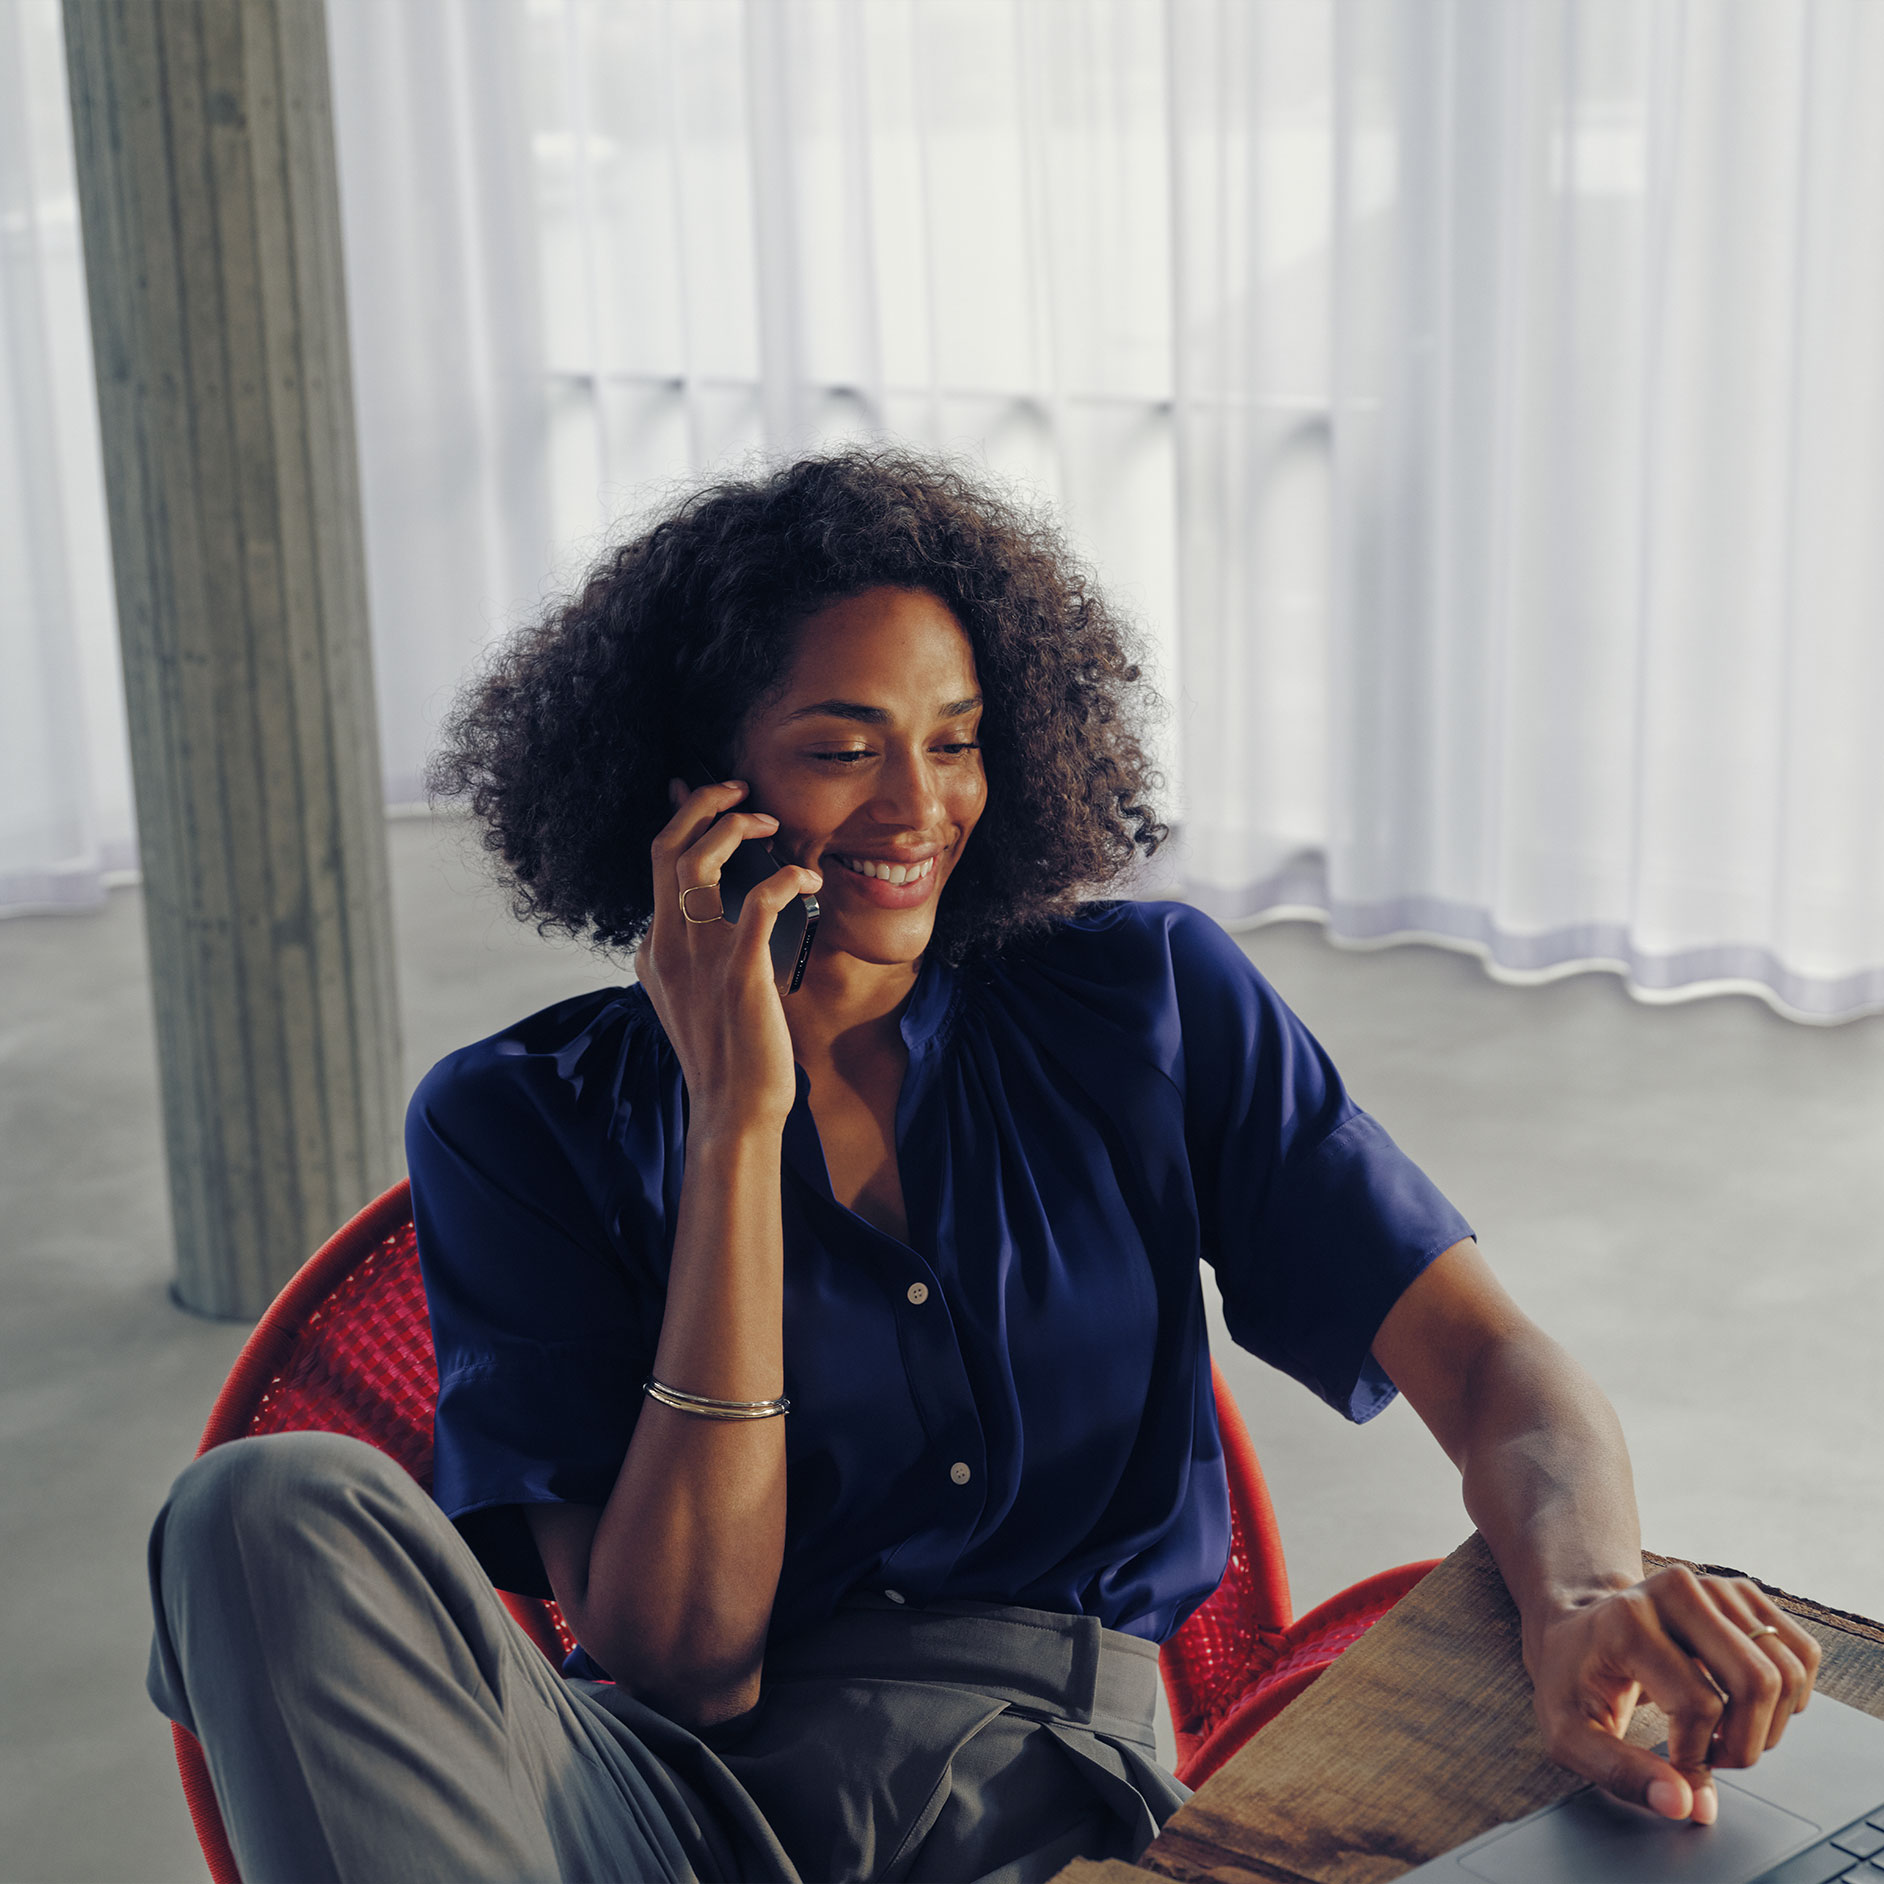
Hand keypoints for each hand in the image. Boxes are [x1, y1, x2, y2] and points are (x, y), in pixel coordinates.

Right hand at [636, 777, 821, 1137]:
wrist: (733, 1111)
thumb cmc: (725, 1057)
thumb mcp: (687, 999)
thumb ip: (684, 959)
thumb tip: (698, 926)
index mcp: (654, 949)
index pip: (658, 863)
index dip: (684, 818)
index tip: (711, 796)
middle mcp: (667, 946)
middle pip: (666, 848)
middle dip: (701, 804)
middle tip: (739, 788)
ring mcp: (699, 959)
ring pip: (698, 864)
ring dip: (734, 828)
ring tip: (769, 821)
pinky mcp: (739, 973)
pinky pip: (755, 904)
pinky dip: (782, 877)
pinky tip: (806, 876)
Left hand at [1526, 1564, 1820, 1822]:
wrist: (1575, 1625)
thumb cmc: (1572, 1678)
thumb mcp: (1569, 1734)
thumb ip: (1622, 1774)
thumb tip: (1687, 1804)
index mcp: (1627, 1619)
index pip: (1698, 1704)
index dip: (1696, 1755)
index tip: (1676, 1766)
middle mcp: (1675, 1589)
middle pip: (1756, 1681)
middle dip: (1747, 1742)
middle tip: (1714, 1755)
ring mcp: (1712, 1585)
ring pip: (1786, 1670)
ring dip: (1771, 1723)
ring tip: (1725, 1731)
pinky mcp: (1742, 1593)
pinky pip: (1802, 1654)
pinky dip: (1789, 1695)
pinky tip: (1746, 1705)